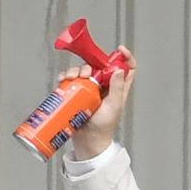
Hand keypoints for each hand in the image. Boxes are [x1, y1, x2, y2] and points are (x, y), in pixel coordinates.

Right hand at [69, 45, 138, 160]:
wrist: (88, 140)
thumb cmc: (104, 127)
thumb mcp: (114, 106)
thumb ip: (118, 88)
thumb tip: (120, 70)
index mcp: (118, 88)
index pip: (127, 68)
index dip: (125, 57)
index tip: (119, 50)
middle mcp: (104, 86)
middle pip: (99, 66)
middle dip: (91, 64)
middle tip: (86, 73)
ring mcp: (89, 89)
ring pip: (83, 71)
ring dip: (76, 70)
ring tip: (73, 78)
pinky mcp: (76, 93)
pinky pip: (70, 80)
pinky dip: (65, 77)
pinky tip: (63, 80)